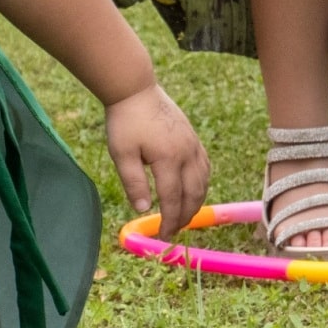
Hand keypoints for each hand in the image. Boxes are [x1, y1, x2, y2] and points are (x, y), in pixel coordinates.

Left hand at [104, 83, 207, 237]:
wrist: (135, 90)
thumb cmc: (124, 122)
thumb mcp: (122, 154)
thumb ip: (133, 183)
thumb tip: (143, 210)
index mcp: (169, 159)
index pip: (173, 199)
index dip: (169, 221)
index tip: (163, 237)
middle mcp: (187, 153)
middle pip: (193, 194)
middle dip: (185, 217)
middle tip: (173, 231)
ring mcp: (194, 145)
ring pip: (203, 181)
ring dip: (196, 202)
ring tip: (184, 217)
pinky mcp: (193, 139)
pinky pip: (205, 167)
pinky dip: (202, 184)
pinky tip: (194, 191)